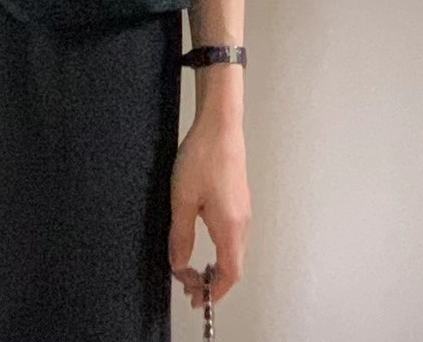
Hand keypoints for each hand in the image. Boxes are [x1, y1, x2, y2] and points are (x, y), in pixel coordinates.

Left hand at [168, 107, 250, 308]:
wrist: (220, 125)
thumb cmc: (202, 157)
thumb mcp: (182, 199)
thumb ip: (181, 236)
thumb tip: (178, 263)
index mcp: (230, 226)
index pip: (229, 274)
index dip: (214, 292)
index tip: (195, 297)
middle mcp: (243, 222)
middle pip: (235, 266)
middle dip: (214, 282)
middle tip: (188, 285)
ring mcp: (244, 210)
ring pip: (236, 251)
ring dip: (218, 266)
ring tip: (194, 269)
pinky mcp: (241, 199)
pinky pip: (235, 236)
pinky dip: (222, 249)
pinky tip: (204, 240)